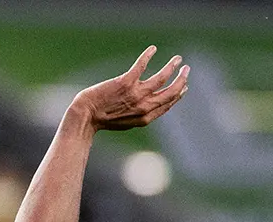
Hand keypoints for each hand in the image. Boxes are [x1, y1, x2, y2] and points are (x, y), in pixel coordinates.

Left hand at [71, 46, 189, 131]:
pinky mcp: (125, 82)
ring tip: (178, 59)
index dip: (178, 94)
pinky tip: (153, 48)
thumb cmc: (103, 119)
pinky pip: (141, 65)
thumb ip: (141, 114)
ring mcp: (135, 94)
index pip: (168, 103)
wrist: (86, 116)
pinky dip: (148, 55)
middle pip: (171, 91)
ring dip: (172, 66)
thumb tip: (151, 106)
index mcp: (146, 117)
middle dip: (181, 80)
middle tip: (186, 69)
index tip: (184, 86)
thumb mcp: (127, 122)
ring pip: (162, 77)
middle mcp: (144, 106)